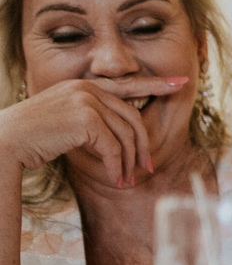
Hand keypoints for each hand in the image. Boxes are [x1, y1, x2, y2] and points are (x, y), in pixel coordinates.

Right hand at [0, 76, 187, 185]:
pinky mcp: (85, 119)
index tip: (181, 83)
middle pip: (132, 118)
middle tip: (147, 168)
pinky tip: (116, 179)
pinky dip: (117, 167)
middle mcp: (88, 89)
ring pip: (125, 136)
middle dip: (143, 146)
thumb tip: (123, 137)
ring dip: (129, 163)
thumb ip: (94, 119)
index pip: (128, 85)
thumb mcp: (68, 121)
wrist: (7, 140)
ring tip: (127, 181)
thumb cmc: (35, 137)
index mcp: (85, 87)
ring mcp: (87, 101)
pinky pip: (114, 148)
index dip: (156, 84)